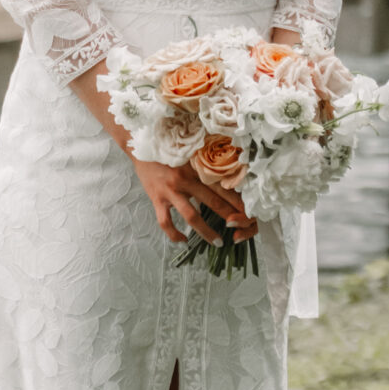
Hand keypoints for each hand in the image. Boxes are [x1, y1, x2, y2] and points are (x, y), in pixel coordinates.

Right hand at [131, 158, 257, 248]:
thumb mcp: (189, 155)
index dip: (236, 200)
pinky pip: (166, 222)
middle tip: (241, 229)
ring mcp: (170, 191)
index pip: (221, 186)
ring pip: (192, 216)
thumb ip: (204, 168)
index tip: (248, 211)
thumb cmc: (168, 151)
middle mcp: (185, 179)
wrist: (140, 146)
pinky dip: (175, 235)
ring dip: (206, 232)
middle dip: (229, 216)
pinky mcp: (156, 199)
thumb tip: (225, 182)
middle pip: (212, 201)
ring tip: (218, 242)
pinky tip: (184, 242)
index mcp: (196, 168)